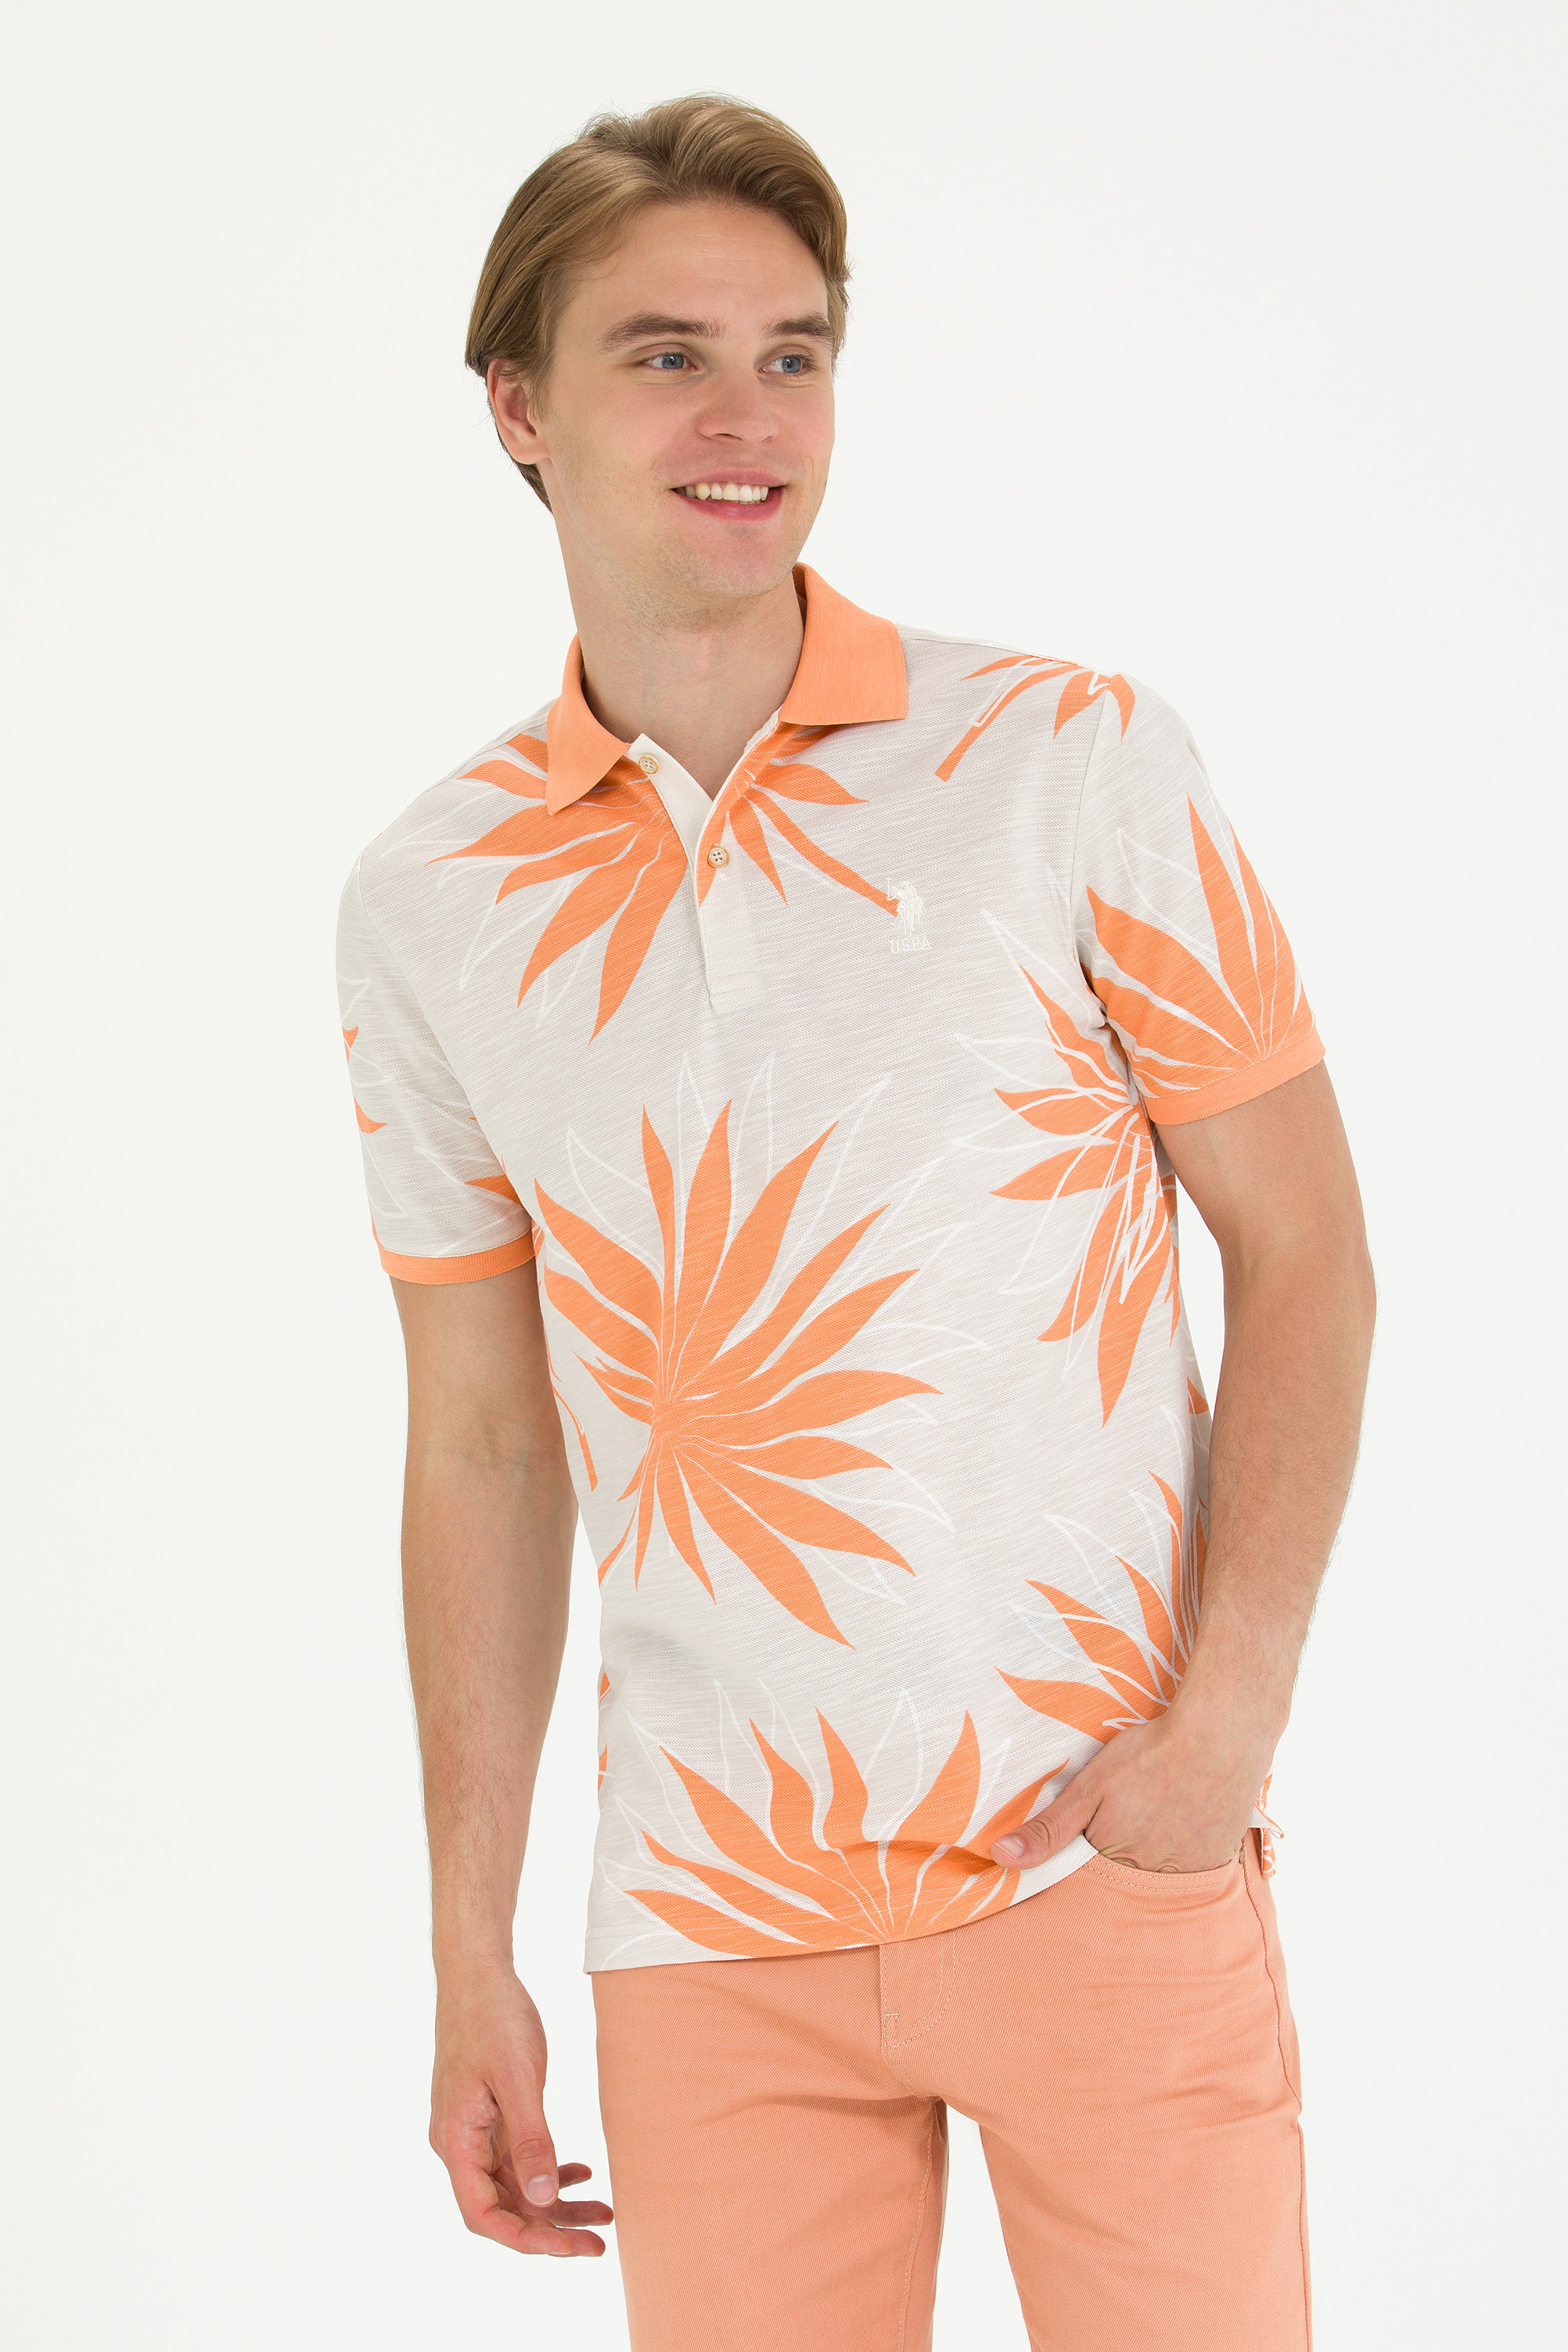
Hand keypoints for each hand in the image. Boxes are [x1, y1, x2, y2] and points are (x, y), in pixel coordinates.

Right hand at [430, 1964, 612, 2255]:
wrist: (479, 1973)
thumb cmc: (493, 2018)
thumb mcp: (518, 2079)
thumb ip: (531, 2140)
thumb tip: (544, 2199)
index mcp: (456, 2142)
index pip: (485, 2214)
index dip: (527, 2238)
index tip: (570, 2247)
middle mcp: (460, 2145)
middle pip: (503, 2207)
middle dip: (551, 2229)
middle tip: (599, 2243)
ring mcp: (475, 2131)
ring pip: (516, 2185)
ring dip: (556, 2203)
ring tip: (602, 2214)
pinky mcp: (491, 2115)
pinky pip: (519, 2158)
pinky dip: (550, 2170)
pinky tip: (581, 2172)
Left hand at [989, 1709, 1270, 1874]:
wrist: (1221, 1736)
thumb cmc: (1149, 1757)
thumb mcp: (1088, 1788)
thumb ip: (1048, 1829)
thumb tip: (1001, 1859)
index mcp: (1113, 1862)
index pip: (1085, 1874)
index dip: (1085, 1848)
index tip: (1092, 1825)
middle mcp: (1150, 1879)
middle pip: (1122, 1875)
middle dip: (1119, 1850)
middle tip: (1132, 1808)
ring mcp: (1187, 1874)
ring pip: (1157, 1872)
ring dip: (1153, 1849)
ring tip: (1157, 1807)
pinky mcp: (1217, 1863)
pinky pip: (1190, 1868)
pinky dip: (1183, 1848)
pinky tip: (1183, 1815)